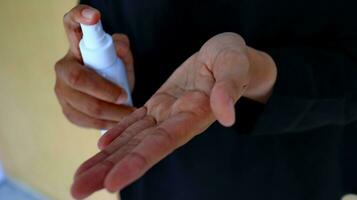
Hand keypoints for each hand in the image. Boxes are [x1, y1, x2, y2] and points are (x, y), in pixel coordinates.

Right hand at [54, 5, 134, 129]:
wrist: (109, 95)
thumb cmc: (114, 71)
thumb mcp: (123, 59)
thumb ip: (124, 50)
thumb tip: (119, 48)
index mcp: (77, 46)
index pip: (72, 24)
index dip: (80, 17)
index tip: (95, 16)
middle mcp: (63, 66)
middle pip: (77, 78)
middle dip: (104, 91)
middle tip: (125, 98)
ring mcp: (61, 89)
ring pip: (83, 104)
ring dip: (110, 113)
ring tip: (129, 115)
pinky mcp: (66, 109)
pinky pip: (83, 120)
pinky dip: (104, 124)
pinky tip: (118, 123)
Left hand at [71, 33, 276, 198]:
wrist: (225, 58)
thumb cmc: (234, 60)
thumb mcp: (235, 66)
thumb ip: (228, 89)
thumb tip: (226, 115)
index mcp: (194, 115)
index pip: (162, 143)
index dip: (137, 161)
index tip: (112, 182)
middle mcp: (176, 122)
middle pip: (138, 150)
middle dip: (108, 170)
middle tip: (78, 190)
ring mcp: (166, 114)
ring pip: (132, 139)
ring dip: (105, 158)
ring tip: (81, 177)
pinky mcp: (160, 104)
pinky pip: (136, 122)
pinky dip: (118, 135)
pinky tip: (101, 146)